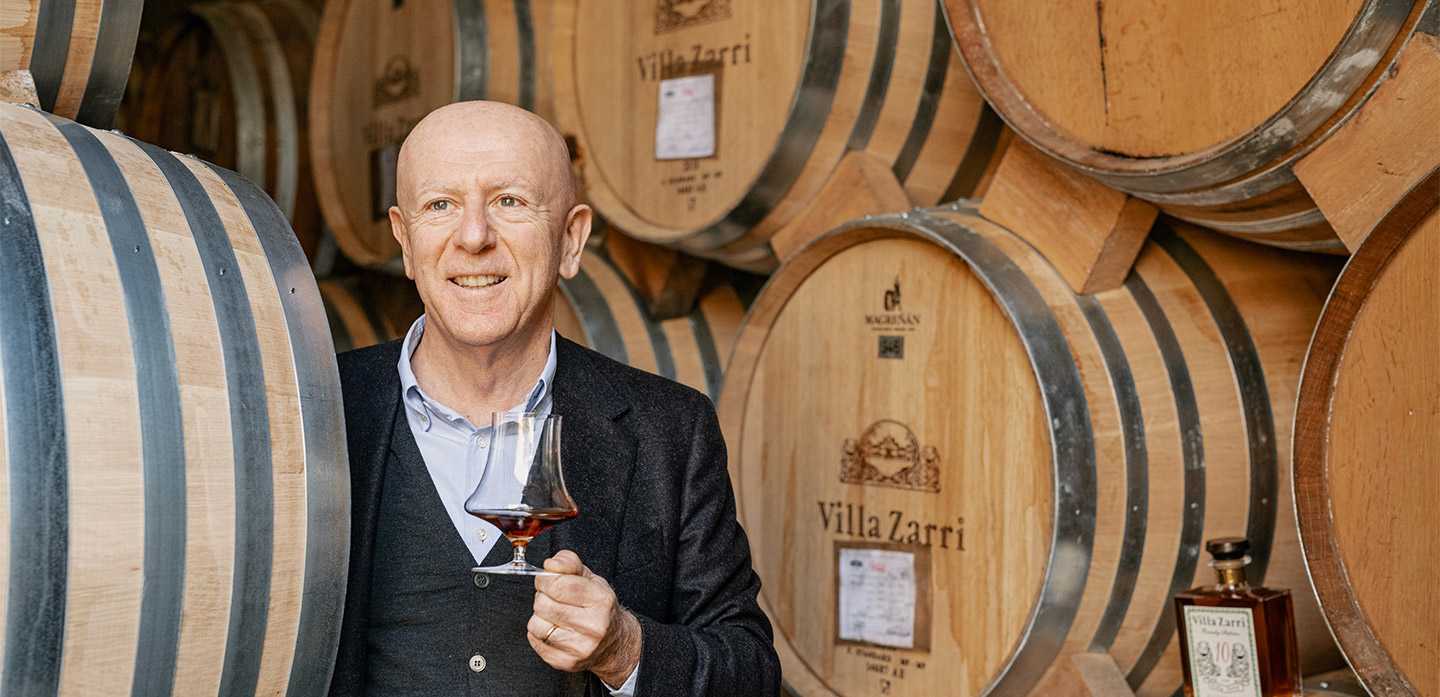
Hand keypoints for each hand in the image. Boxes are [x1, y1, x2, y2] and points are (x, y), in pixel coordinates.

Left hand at [528, 550, 641, 686]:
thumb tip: (550, 564)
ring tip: (553, 615)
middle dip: (542, 597)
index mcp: (601, 600)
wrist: (613, 642)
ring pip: (536, 624)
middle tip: (552, 598)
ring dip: (539, 616)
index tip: (545, 580)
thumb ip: (569, 563)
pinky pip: (535, 641)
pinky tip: (553, 629)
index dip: (544, 580)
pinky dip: (538, 633)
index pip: (558, 585)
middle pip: (544, 605)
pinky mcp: (567, 662)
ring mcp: (580, 647)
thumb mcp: (590, 578)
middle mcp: (594, 625)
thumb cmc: (598, 607)